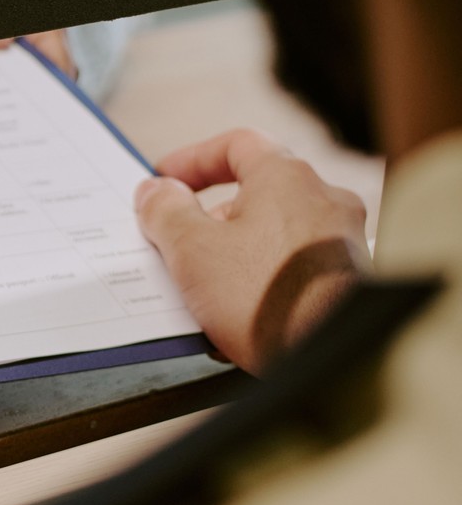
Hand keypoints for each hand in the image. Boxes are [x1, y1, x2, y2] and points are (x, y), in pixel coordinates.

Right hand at [135, 129, 368, 374]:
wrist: (331, 360)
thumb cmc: (267, 300)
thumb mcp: (191, 249)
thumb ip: (165, 211)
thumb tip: (155, 191)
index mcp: (287, 177)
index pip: (236, 144)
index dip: (192, 159)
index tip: (165, 181)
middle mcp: (324, 200)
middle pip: (255, 191)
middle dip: (209, 215)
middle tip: (176, 241)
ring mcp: (342, 241)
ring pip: (273, 230)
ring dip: (234, 249)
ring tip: (204, 286)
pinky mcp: (349, 279)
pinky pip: (293, 264)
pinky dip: (262, 275)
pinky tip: (239, 308)